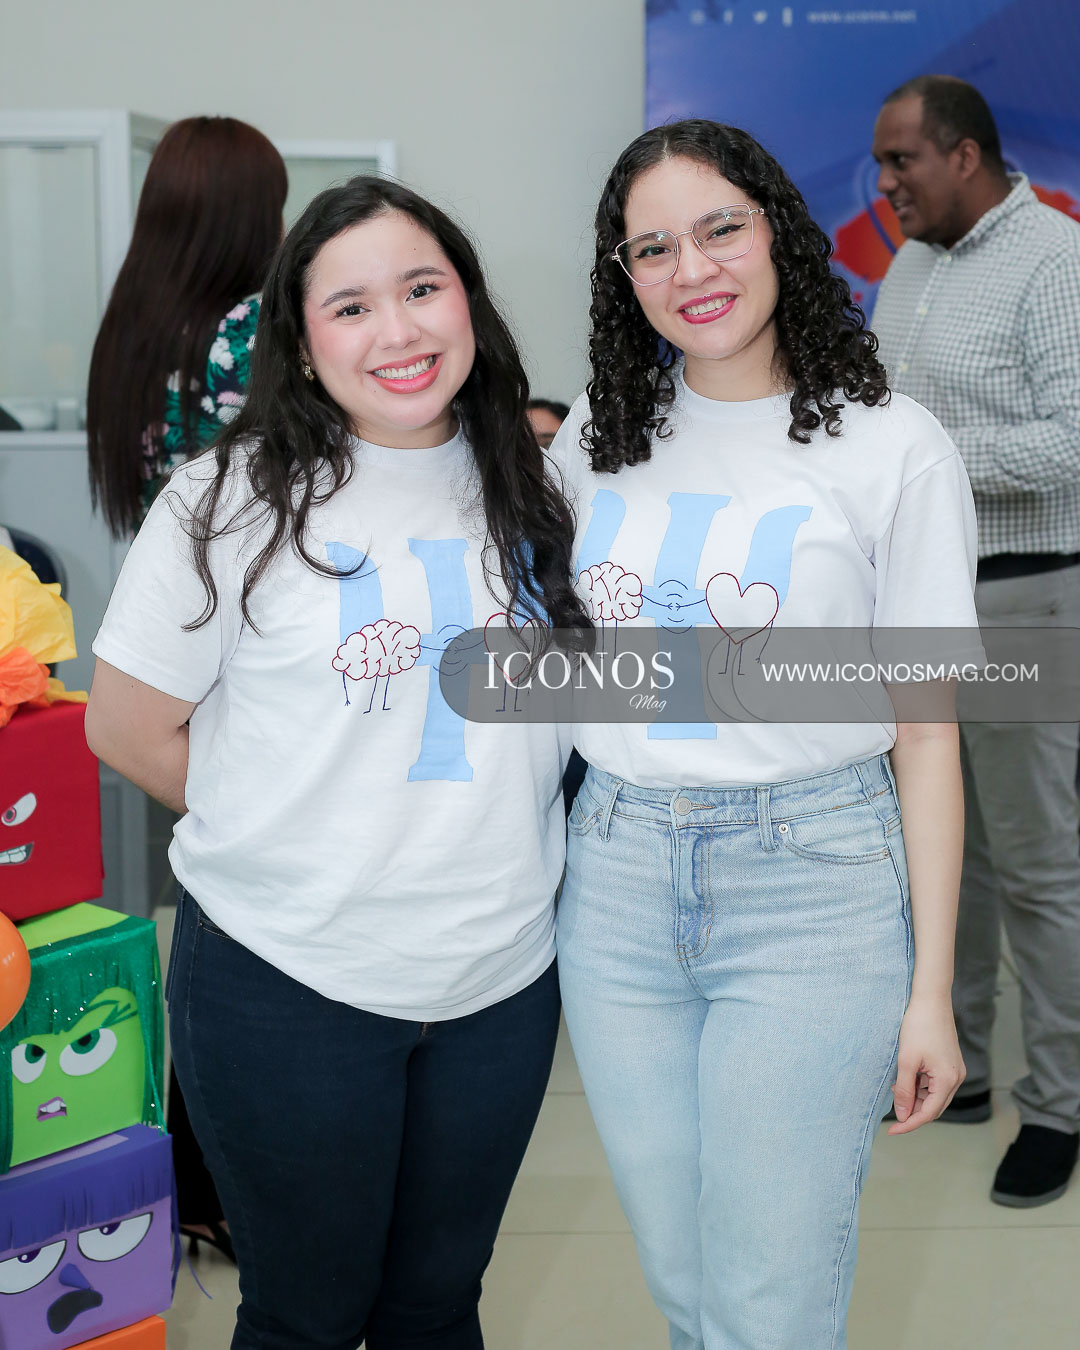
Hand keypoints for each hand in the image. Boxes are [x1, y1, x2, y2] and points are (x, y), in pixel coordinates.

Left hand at [887, 995, 965, 1135]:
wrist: (931, 1000)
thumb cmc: (919, 1027)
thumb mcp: (907, 1060)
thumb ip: (905, 1090)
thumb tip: (902, 1115)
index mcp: (948, 1080)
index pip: (929, 1113)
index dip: (910, 1124)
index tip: (892, 1131)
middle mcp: (956, 1078)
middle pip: (934, 1107)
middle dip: (913, 1113)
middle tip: (892, 1115)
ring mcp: (954, 1070)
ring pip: (933, 1095)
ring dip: (915, 1098)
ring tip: (895, 1090)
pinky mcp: (949, 1062)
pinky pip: (934, 1083)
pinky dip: (919, 1086)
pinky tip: (904, 1079)